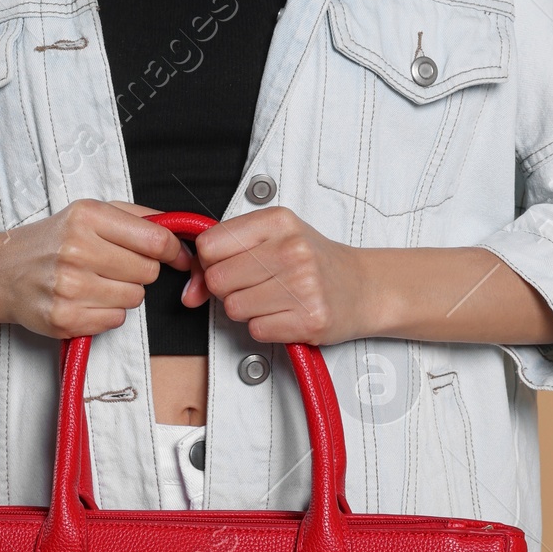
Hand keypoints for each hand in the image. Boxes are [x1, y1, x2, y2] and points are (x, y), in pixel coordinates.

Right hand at [0, 200, 191, 339]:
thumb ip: (136, 217)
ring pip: (135, 298)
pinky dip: (108, 312)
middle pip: (148, 271)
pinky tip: (86, 299)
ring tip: (97, 281)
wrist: (3, 272)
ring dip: (124, 292)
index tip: (175, 255)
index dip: (173, 251)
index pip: (155, 240)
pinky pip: (116, 320)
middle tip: (114, 265)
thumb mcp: (89, 213)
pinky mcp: (65, 319)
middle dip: (140, 270)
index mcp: (87, 217)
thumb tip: (179, 236)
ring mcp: (69, 287)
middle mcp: (76, 250)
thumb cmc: (53, 241)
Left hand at [186, 208, 365, 345]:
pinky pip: (256, 330)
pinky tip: (285, 314)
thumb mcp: (272, 240)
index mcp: (279, 221)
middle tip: (255, 284)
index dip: (211, 261)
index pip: (210, 244)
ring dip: (247, 309)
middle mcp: (292, 250)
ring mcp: (303, 286)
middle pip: (218, 279)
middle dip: (229, 288)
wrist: (363, 287)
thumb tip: (190, 292)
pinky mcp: (310, 320)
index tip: (229, 264)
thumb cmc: (313, 261)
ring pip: (234, 308)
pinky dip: (266, 327)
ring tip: (273, 298)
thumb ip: (224, 257)